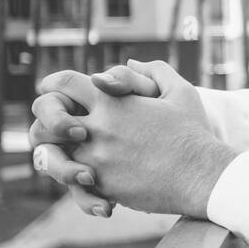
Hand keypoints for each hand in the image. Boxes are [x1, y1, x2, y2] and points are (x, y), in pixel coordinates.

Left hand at [33, 60, 236, 216]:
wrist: (201, 176)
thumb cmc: (194, 132)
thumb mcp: (180, 91)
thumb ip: (154, 70)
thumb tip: (129, 62)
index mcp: (112, 103)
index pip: (64, 83)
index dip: (54, 83)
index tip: (51, 89)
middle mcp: (97, 130)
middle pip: (47, 119)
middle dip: (49, 119)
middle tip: (60, 125)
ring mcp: (96, 160)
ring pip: (55, 153)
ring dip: (60, 151)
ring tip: (74, 152)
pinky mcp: (102, 186)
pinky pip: (73, 181)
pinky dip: (78, 178)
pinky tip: (93, 176)